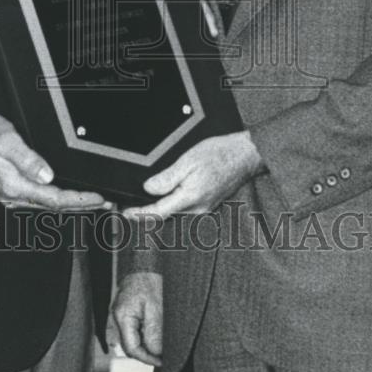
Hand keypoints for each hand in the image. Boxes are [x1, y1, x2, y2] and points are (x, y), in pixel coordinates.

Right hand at [0, 113, 107, 210]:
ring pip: (49, 206)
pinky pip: (41, 201)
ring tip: (95, 202)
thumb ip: (28, 159)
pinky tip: (70, 199)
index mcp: (14, 185)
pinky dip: (60, 201)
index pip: (54, 199)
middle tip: (105, 203)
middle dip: (82, 206)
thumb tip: (47, 175)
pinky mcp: (13, 191)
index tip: (97, 198)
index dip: (78, 200)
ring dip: (73, 205)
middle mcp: (13, 195)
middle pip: (54, 207)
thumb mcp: (8, 140)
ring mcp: (12, 196)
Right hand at [109, 271, 162, 366]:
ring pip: (133, 338)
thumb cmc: (149, 278)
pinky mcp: (128, 310)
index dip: (148, 358)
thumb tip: (156, 353)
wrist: (145, 260)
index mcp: (123, 316)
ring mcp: (122, 313)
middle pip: (131, 345)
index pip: (132, 348)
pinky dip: (146, 334)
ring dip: (147, 344)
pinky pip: (135, 329)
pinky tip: (156, 332)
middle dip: (148, 353)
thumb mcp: (156, 307)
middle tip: (164, 355)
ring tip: (163, 344)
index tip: (162, 361)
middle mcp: (119, 317)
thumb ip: (154, 332)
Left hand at [123, 131, 262, 219]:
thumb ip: (167, 178)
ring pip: (175, 214)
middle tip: (130, 209)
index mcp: (191, 198)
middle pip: (166, 216)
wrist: (245, 155)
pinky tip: (166, 199)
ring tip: (143, 206)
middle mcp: (198, 208)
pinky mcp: (208, 204)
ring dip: (159, 211)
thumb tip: (149, 189)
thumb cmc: (220, 154)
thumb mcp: (188, 160)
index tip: (126, 213)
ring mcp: (204, 208)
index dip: (140, 214)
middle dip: (147, 214)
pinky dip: (172, 206)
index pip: (159, 212)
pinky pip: (185, 209)